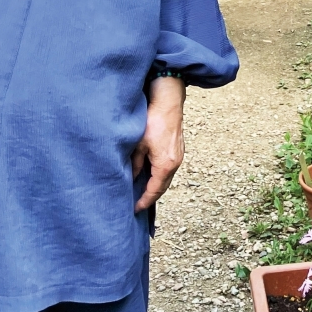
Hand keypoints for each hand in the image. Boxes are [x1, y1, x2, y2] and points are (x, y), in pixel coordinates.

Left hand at [133, 77, 184, 211]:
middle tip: (138, 203)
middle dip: (151, 196)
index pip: (154, 190)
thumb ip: (135, 164)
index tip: (135, 209)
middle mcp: (175, 163)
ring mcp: (178, 156)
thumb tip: (132, 177)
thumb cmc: (153, 121)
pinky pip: (169, 169)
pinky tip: (150, 174)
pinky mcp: (178, 149)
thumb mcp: (138, 145)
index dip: (144, 201)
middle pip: (163, 187)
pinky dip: (160, 175)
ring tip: (143, 191)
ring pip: (166, 178)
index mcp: (165, 165)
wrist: (168, 102)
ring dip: (156, 185)